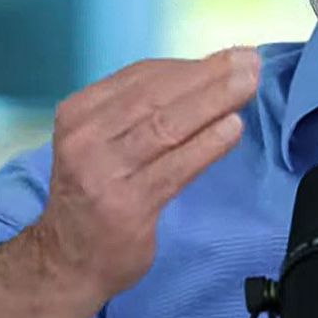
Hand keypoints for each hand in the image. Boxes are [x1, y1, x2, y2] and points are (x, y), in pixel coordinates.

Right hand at [34, 47, 259, 298]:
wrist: (66, 261)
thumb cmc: (95, 194)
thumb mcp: (101, 142)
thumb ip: (140, 111)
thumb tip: (205, 75)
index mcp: (79, 112)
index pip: (141, 77)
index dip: (190, 64)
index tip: (230, 56)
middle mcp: (86, 138)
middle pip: (157, 96)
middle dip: (209, 75)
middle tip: (250, 61)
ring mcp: (104, 172)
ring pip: (167, 126)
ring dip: (214, 100)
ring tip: (249, 85)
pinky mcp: (128, 205)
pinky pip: (176, 167)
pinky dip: (208, 143)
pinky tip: (234, 128)